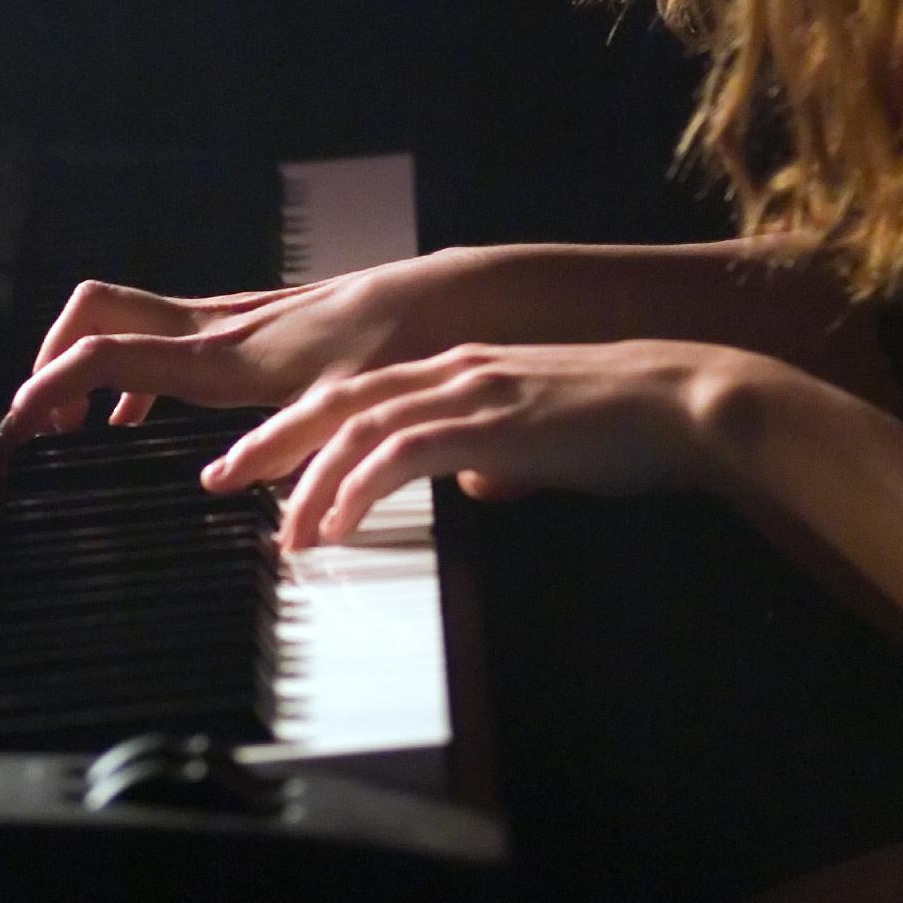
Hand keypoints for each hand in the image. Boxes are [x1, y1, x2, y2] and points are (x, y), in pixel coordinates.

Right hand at [0, 254, 478, 441]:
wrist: (436, 301)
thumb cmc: (393, 348)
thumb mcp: (345, 412)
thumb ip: (292, 457)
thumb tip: (231, 498)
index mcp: (217, 353)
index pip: (106, 354)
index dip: (48, 384)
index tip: (17, 428)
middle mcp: (209, 328)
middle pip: (94, 315)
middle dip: (49, 361)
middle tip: (40, 425)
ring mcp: (224, 324)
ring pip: (123, 325)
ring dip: (86, 370)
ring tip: (71, 432)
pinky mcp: (243, 331)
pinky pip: (159, 343)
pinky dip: (129, 378)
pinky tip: (137, 425)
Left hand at [198, 339, 747, 547]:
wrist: (685, 403)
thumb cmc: (627, 430)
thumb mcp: (543, 444)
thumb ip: (497, 459)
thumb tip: (473, 485)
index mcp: (462, 372)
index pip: (360, 396)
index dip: (300, 427)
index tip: (256, 463)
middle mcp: (454, 370)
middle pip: (336, 401)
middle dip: (270, 441)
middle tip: (217, 479)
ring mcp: (470, 391)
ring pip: (358, 427)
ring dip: (308, 481)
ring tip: (281, 532)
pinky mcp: (491, 422)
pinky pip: (404, 454)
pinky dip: (359, 489)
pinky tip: (336, 526)